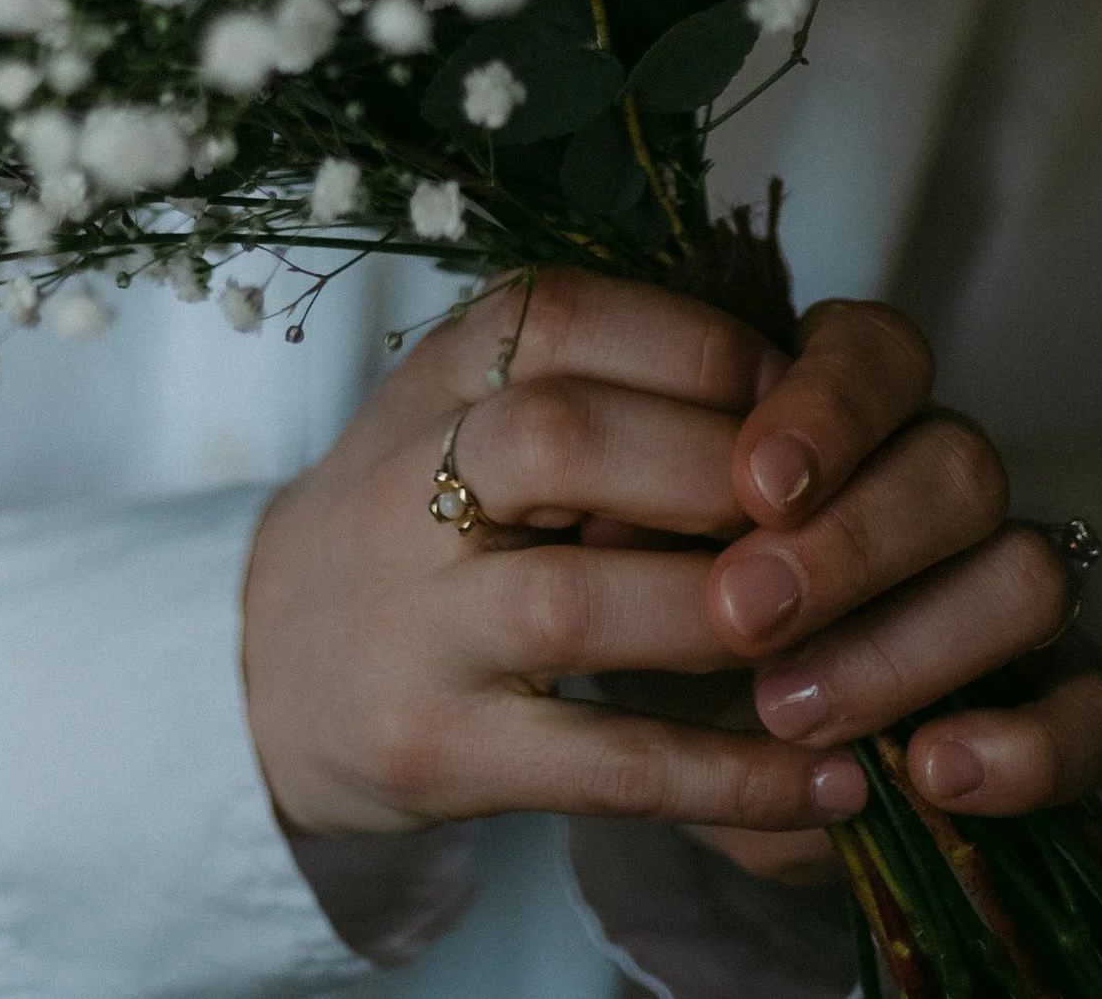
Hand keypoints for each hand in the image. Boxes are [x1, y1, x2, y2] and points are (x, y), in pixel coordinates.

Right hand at [242, 267, 871, 842]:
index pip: (572, 318)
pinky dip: (727, 775)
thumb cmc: (418, 519)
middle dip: (718, 473)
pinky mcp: (438, 748)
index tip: (809, 408)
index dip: (711, 354)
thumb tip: (805, 409)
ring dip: (724, 618)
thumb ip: (604, 385)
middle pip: (565, 438)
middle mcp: (410, 478)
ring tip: (837, 644)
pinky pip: (600, 763)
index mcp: (441, 370)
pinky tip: (827, 784)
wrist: (265, 663)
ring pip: (576, 602)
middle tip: (830, 522)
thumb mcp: (474, 408)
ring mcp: (417, 620)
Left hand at [685, 299, 1101, 884]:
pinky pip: (1101, 711)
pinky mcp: (1070, 704)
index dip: (829, 407)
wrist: (714, 765)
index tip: (755, 485)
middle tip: (745, 615)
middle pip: (959, 462)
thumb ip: (638, 539)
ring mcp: (1013, 592)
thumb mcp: (636, 576)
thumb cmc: (670, 631)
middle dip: (853, 544)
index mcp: (846, 416)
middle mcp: (942, 483)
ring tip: (789, 709)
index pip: (877, 351)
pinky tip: (930, 772)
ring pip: (1028, 573)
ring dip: (910, 645)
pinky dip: (1027, 747)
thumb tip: (610, 519)